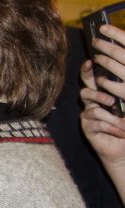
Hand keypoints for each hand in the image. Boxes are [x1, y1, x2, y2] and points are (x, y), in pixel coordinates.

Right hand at [81, 27, 124, 172]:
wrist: (123, 146)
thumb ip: (122, 95)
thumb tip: (118, 93)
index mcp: (102, 94)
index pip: (91, 79)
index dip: (87, 70)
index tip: (89, 61)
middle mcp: (92, 103)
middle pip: (86, 92)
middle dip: (97, 95)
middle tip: (110, 101)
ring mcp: (88, 115)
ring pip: (93, 109)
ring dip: (111, 116)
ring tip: (122, 122)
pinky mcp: (87, 127)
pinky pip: (97, 123)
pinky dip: (112, 127)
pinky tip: (121, 132)